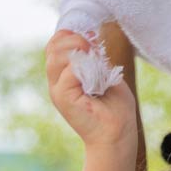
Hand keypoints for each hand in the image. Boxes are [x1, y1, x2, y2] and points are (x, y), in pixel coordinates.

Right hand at [45, 30, 138, 148]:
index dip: (70, 35)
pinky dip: (83, 67)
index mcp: (65, 76)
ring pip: (55, 56)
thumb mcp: (106, 74)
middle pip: (52, 47)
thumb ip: (95, 58)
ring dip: (77, 49)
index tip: (91, 37)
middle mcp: (57, 82)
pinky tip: (96, 75)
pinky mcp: (62, 98)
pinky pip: (67, 72)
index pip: (55, 45)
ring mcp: (57, 90)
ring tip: (95, 56)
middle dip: (74, 38)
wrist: (118, 135)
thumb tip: (89, 36)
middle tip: (94, 46)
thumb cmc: (116, 109)